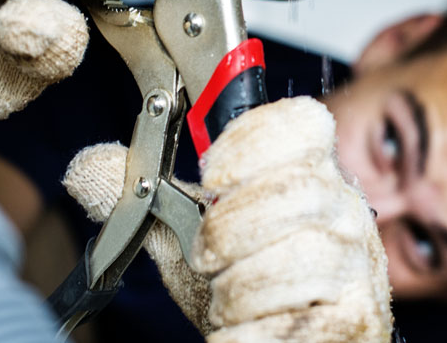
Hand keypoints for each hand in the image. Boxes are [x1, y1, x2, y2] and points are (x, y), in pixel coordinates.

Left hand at [64, 97, 393, 341]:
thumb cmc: (251, 289)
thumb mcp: (192, 240)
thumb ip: (146, 203)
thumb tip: (89, 166)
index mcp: (310, 177)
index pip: (304, 123)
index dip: (252, 141)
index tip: (212, 174)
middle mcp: (345, 214)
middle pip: (295, 193)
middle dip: (228, 231)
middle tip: (206, 257)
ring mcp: (358, 268)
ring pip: (298, 257)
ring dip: (237, 289)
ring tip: (227, 300)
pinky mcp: (357, 321)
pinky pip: (295, 320)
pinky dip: (246, 333)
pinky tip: (238, 331)